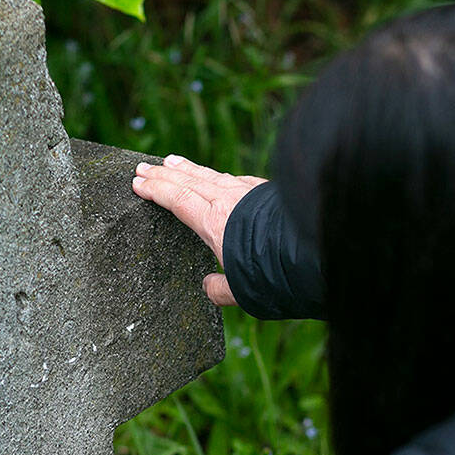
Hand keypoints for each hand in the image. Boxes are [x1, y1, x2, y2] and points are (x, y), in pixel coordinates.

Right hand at [131, 154, 267, 306]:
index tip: (138, 183)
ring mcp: (250, 192)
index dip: (155, 190)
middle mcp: (229, 201)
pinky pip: (235, 179)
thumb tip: (208, 287)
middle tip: (143, 167)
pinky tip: (219, 176)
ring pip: (211, 175)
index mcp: (214, 224)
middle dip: (164, 174)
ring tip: (170, 161)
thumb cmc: (277, 276)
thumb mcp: (241, 293)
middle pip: (189, 181)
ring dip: (188, 169)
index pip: (177, 200)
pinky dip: (218, 176)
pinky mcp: (268, 193)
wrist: (317, 252)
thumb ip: (220, 290)